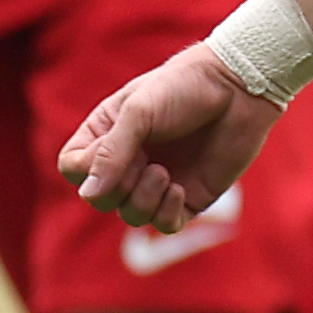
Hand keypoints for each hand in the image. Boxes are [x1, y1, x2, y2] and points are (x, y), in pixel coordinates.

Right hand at [58, 43, 281, 234]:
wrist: (238, 87)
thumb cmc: (184, 88)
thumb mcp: (139, 111)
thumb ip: (111, 152)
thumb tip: (90, 195)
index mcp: (108, 134)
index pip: (74, 169)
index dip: (86, 169)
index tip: (113, 148)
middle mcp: (130, 160)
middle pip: (100, 198)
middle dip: (118, 186)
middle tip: (145, 160)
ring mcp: (158, 180)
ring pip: (131, 215)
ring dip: (143, 200)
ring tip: (164, 173)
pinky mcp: (188, 196)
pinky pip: (165, 225)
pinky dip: (165, 213)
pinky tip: (179, 188)